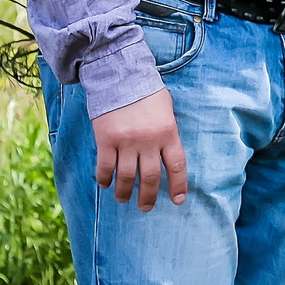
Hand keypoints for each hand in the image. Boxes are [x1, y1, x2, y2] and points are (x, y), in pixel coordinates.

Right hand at [93, 88, 188, 210]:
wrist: (120, 76)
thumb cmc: (146, 92)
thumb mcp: (166, 110)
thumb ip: (167, 133)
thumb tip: (166, 155)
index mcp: (168, 132)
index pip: (176, 165)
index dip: (178, 185)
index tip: (177, 200)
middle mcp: (149, 140)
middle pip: (150, 177)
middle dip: (148, 196)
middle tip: (145, 207)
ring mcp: (127, 142)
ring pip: (126, 177)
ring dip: (124, 192)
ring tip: (123, 199)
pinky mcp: (106, 140)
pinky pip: (105, 167)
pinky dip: (105, 179)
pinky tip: (106, 185)